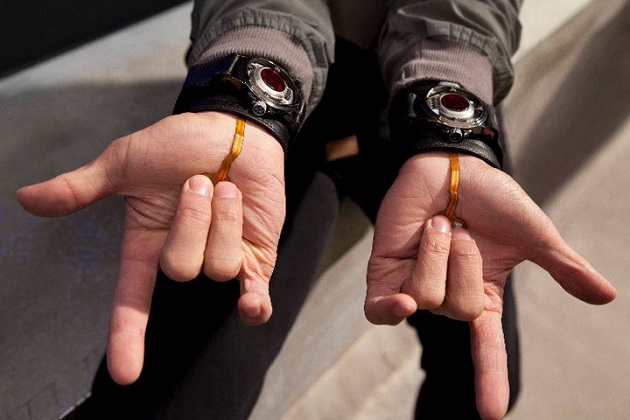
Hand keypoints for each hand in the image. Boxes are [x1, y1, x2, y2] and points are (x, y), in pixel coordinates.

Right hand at [16, 112, 285, 384]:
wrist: (234, 127)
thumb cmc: (179, 143)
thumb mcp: (125, 163)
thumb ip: (81, 188)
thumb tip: (27, 199)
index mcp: (147, 244)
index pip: (132, 299)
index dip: (127, 336)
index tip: (125, 372)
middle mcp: (184, 256)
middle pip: (182, 270)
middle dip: (191, 219)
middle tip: (199, 182)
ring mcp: (222, 259)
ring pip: (220, 268)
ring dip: (224, 219)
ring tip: (226, 189)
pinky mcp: (257, 257)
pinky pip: (256, 296)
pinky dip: (255, 305)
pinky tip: (251, 302)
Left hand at [365, 152, 615, 418]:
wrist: (450, 165)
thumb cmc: (492, 199)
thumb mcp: (533, 235)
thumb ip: (562, 268)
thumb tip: (606, 297)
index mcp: (484, 297)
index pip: (488, 349)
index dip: (490, 381)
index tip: (493, 416)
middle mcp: (448, 297)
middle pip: (458, 310)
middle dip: (466, 260)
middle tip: (462, 229)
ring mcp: (414, 286)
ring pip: (426, 298)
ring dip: (438, 252)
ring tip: (439, 224)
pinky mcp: (384, 275)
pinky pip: (379, 310)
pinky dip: (390, 308)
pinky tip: (405, 299)